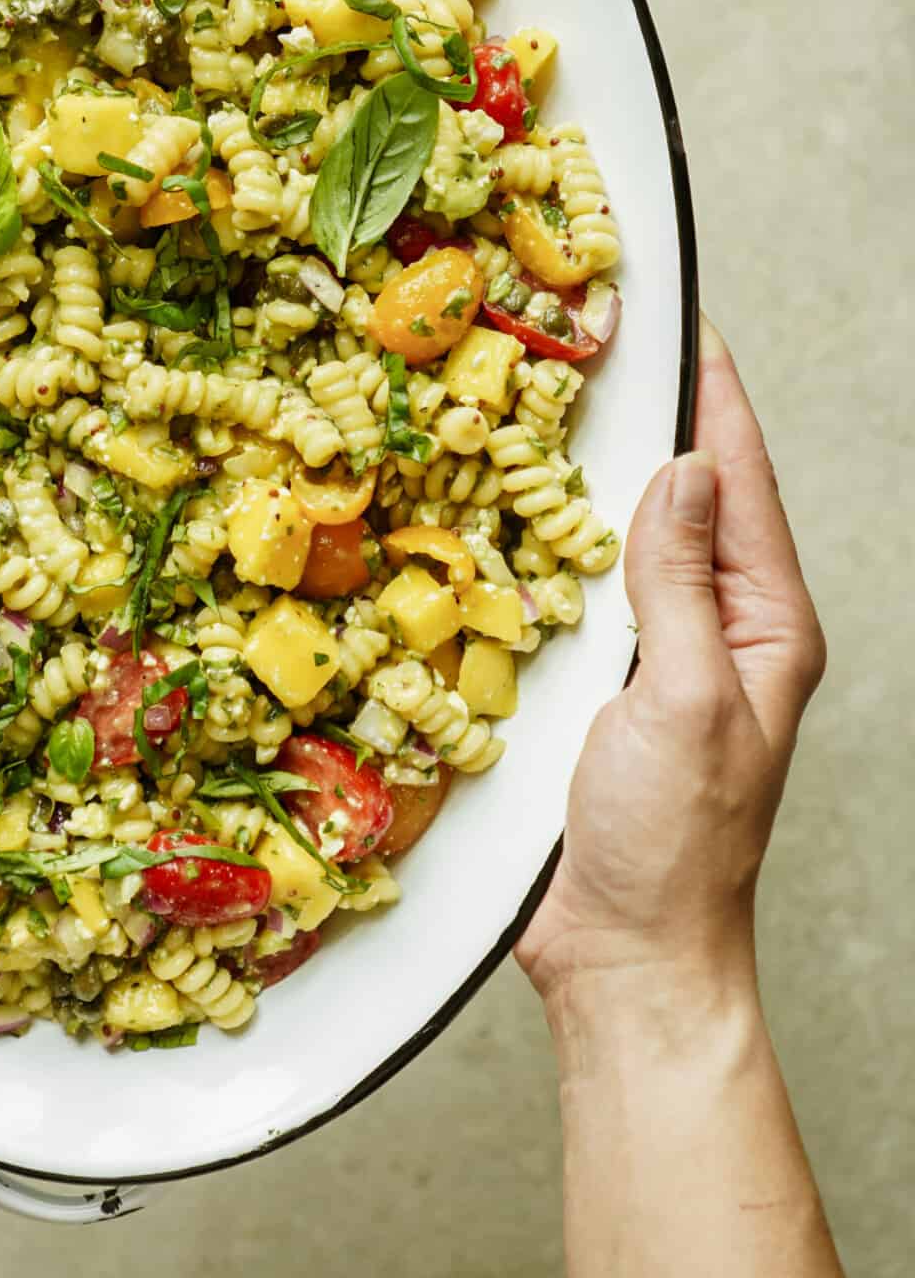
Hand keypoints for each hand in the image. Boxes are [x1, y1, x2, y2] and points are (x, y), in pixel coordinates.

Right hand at [516, 318, 825, 1005]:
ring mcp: (657, 659)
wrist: (625, 957)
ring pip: (629, 541)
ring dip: (596, 478)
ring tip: (558, 404)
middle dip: (655, 418)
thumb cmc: (674, 847)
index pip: (742, 482)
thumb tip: (686, 470)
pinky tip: (512, 513)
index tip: (687, 320)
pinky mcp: (599, 690)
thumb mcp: (688, 701)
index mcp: (765, 624)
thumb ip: (681, 584)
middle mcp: (716, 630)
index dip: (715, 396)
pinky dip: (550, 545)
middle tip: (605, 341)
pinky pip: (579, 595)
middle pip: (690, 499)